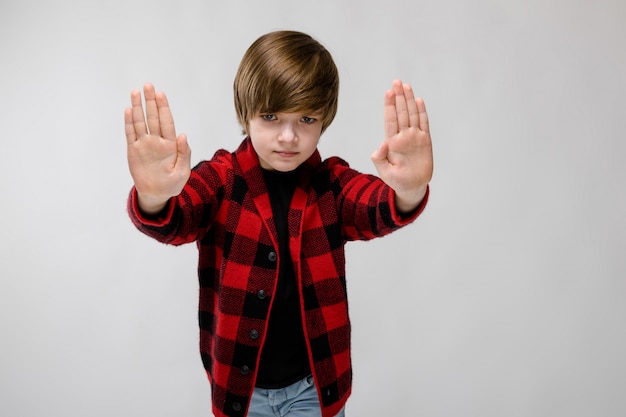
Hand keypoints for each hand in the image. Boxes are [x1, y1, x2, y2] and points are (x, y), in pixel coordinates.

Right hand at [125, 83, 190, 213]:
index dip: (164, 108)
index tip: (161, 94)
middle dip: (150, 101)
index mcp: (171, 145)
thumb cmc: (172, 184)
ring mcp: (144, 145)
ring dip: (138, 107)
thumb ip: (184, 153)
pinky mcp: (133, 151)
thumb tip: (183, 135)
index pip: (167, 122)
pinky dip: (129, 122)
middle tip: (148, 85)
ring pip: (140, 122)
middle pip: (153, 117)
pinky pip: (130, 134)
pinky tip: (129, 110)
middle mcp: (157, 141)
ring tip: (135, 92)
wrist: (156, 194)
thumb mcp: (183, 172)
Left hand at [371, 80, 432, 212]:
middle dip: (398, 97)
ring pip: (412, 114)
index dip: (389, 106)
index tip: (388, 92)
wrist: (412, 187)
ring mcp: (414, 137)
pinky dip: (422, 112)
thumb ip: (380, 158)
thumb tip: (381, 145)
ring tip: (406, 86)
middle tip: (396, 81)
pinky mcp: (425, 141)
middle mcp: (403, 136)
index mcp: (392, 142)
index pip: (390, 119)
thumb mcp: (385, 172)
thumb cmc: (397, 180)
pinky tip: (419, 101)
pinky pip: (424, 124)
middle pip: (401, 112)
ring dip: (409, 100)